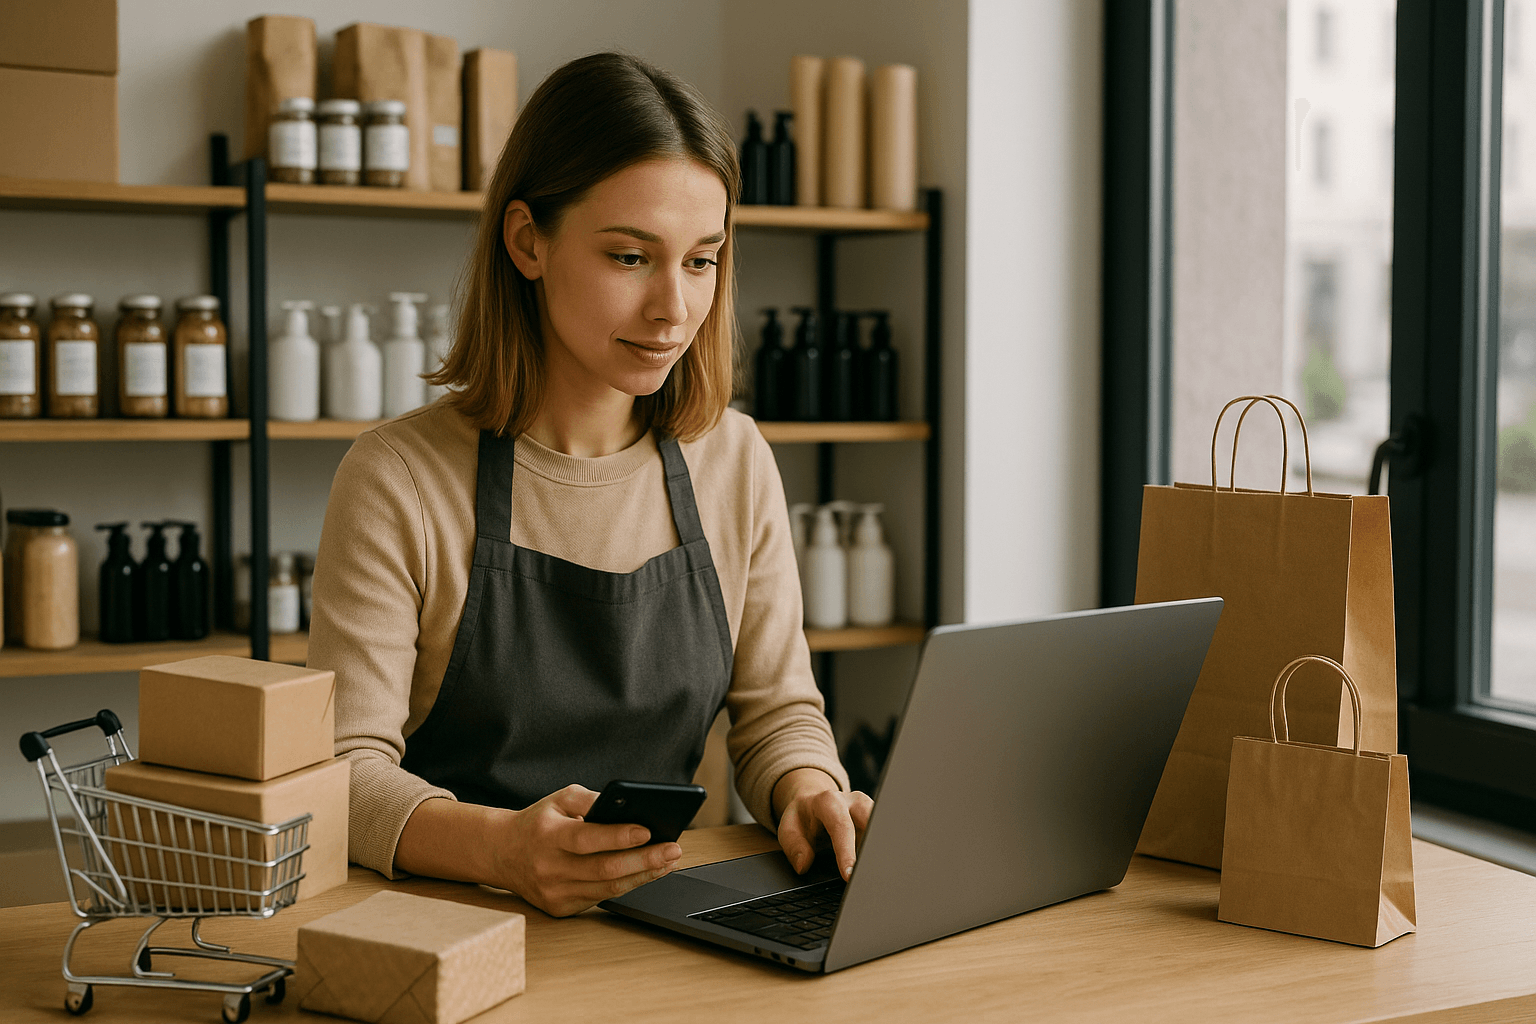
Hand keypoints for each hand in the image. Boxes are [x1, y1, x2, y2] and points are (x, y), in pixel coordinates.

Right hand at [492, 784, 682, 916]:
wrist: (502, 853)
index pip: (586, 838)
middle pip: (604, 870)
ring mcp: (554, 892)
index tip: (648, 830)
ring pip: (608, 889)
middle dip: (644, 860)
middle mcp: (549, 867)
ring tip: (668, 861)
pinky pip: (601, 899)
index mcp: (547, 835)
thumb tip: (628, 805)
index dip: (618, 836)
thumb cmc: (540, 822)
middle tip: (673, 849)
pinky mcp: (560, 908)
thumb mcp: (560, 798)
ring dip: (643, 876)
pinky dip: (628, 886)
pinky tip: (646, 873)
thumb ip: (591, 798)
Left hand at [773, 768, 873, 880]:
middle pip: (871, 822)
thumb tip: (803, 865)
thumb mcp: (788, 829)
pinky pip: (882, 834)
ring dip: (878, 851)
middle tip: (868, 877)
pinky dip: (880, 851)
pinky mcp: (876, 817)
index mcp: (829, 801)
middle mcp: (853, 801)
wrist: (812, 802)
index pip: (842, 827)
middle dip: (872, 850)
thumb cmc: (802, 818)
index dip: (847, 853)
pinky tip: (877, 868)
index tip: (849, 875)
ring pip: (881, 828)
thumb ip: (794, 846)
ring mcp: (868, 808)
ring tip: (874, 876)